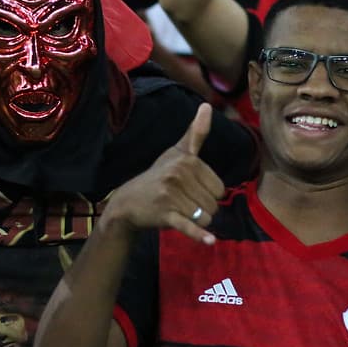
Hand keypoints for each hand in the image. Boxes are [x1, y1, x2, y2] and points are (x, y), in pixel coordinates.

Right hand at [105, 103, 224, 243]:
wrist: (128, 202)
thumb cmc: (157, 176)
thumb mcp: (176, 152)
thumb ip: (195, 133)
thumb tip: (208, 105)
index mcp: (186, 160)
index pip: (219, 188)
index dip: (208, 194)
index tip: (190, 190)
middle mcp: (178, 175)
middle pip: (214, 204)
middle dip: (202, 209)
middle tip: (181, 202)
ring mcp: (171, 195)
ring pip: (206, 218)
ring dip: (197, 221)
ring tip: (178, 211)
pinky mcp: (165, 214)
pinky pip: (189, 226)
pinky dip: (199, 235)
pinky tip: (209, 241)